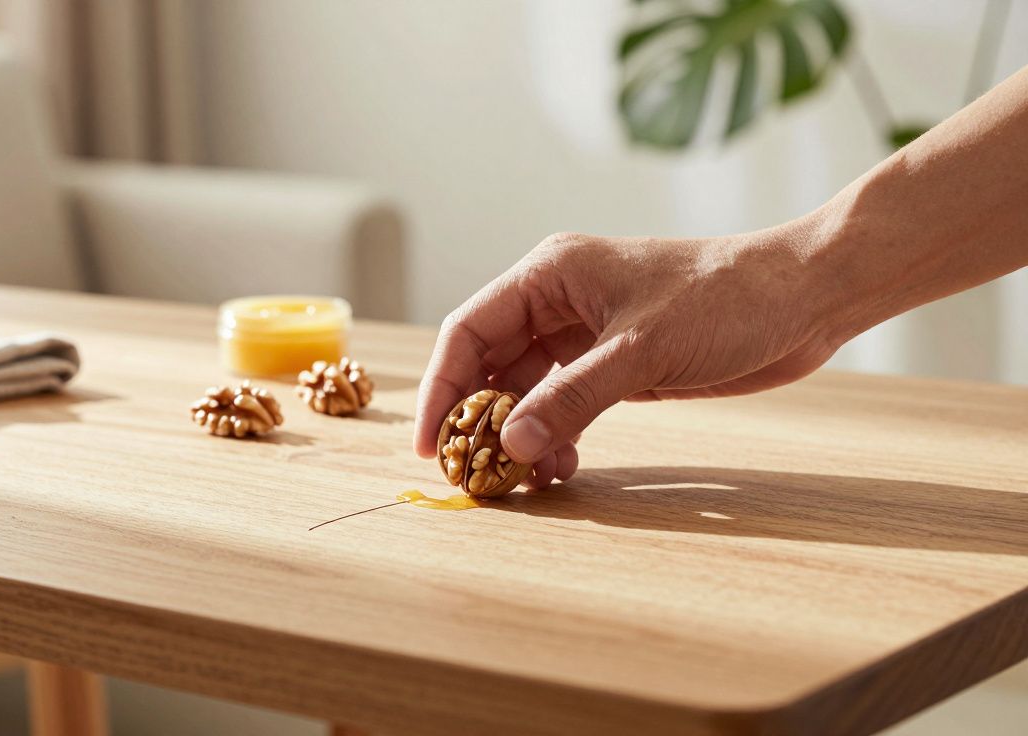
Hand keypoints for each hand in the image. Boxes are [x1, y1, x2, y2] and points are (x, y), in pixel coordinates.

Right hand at [413, 223, 850, 487]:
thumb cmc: (725, 299)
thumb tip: (510, 443)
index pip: (469, 331)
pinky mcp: (615, 363)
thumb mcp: (641, 351)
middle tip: (472, 472)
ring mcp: (587, 333)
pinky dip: (554, 435)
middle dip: (478, 418)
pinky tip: (560, 465)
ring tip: (522, 479)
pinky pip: (563, 403)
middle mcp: (559, 301)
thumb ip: (572, 398)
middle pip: (490, 363)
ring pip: (525, 388)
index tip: (431, 443)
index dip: (441, 388)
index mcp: (550, 274)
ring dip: (518, 433)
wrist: (805, 297)